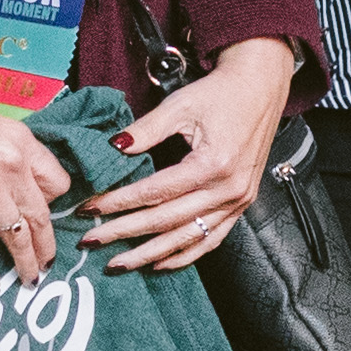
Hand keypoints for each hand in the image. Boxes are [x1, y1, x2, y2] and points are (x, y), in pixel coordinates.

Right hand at [0, 58, 72, 287]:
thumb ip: (5, 150)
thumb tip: (9, 175)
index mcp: (22, 143)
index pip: (58, 182)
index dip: (54, 202)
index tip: (44, 213)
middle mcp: (12, 169)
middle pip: (42, 216)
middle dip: (47, 245)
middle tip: (48, 262)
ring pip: (18, 238)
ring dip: (27, 264)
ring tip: (30, 280)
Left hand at [86, 40, 301, 273]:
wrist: (261, 87)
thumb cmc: (223, 93)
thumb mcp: (181, 105)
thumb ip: (145, 129)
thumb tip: (113, 148)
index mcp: (212, 164)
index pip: (155, 192)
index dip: (118, 203)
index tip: (89, 209)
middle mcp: (228, 189)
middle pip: (167, 220)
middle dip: (125, 232)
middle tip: (92, 239)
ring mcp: (237, 200)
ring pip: (187, 237)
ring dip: (150, 253)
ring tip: (119, 263)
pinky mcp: (241, 204)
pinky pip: (212, 239)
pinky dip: (185, 255)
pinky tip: (160, 263)